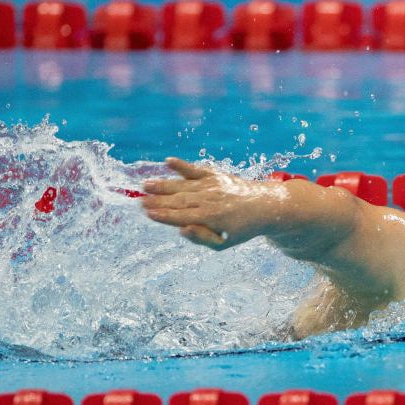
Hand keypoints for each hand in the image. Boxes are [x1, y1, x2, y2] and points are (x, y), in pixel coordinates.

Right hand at [141, 158, 271, 249]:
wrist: (266, 207)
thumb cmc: (241, 229)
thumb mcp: (223, 243)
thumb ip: (202, 238)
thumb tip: (181, 229)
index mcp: (210, 218)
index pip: (180, 216)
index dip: (162, 215)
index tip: (146, 212)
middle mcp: (209, 200)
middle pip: (178, 200)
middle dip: (157, 200)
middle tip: (138, 200)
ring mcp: (212, 186)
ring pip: (183, 185)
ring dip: (163, 184)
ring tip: (145, 184)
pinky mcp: (216, 176)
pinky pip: (197, 169)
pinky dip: (182, 166)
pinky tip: (168, 161)